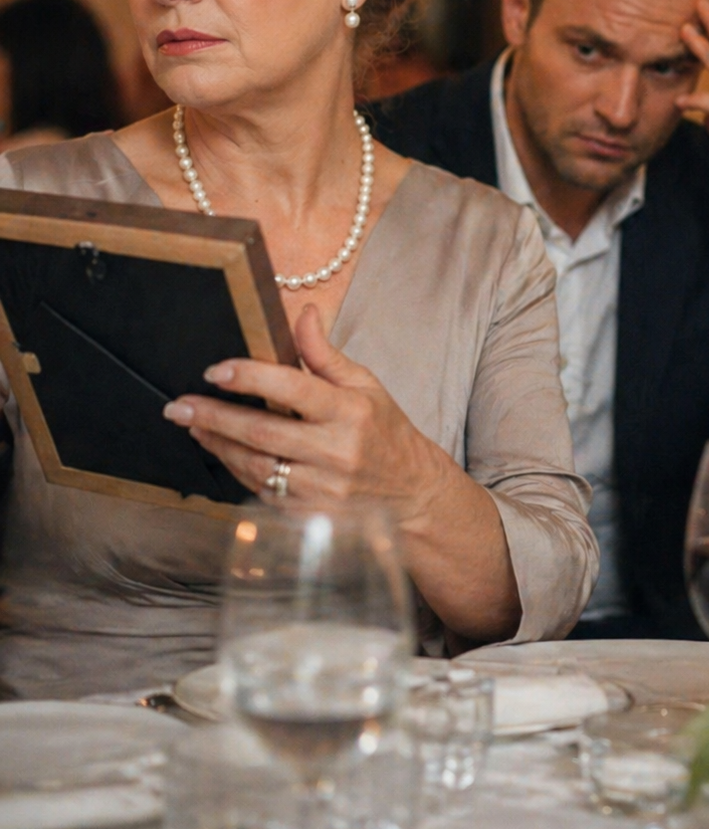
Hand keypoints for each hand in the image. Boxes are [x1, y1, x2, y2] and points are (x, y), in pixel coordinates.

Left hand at [164, 305, 521, 640]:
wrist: (410, 494)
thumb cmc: (385, 432)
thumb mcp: (365, 385)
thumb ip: (325, 354)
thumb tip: (303, 313)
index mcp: (351, 412)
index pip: (294, 389)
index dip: (251, 378)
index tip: (216, 370)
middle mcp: (335, 452)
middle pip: (263, 433)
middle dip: (215, 417)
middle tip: (179, 405)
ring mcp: (320, 489)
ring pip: (255, 465)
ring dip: (218, 444)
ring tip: (192, 425)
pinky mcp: (308, 515)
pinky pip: (261, 490)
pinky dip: (237, 468)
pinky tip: (221, 451)